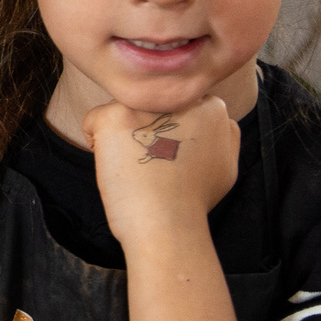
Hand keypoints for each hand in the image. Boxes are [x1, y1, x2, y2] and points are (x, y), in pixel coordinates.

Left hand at [83, 92, 240, 243]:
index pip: (179, 107)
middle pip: (151, 105)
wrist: (167, 222)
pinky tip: (116, 166)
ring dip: (124, 135)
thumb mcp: (226, 164)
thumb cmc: (193, 202)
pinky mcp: (114, 115)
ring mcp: (145, 104)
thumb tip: (215, 120)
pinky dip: (98, 144)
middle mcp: (179, 97)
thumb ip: (222, 135)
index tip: (171, 159)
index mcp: (211, 108)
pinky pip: (94, 121)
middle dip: (147, 129)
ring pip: (125, 111)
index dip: (172, 135)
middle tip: (154, 164)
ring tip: (136, 167)